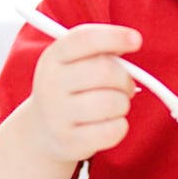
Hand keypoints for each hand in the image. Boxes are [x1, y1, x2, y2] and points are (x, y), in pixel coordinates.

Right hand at [28, 24, 140, 162]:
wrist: (41, 131)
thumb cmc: (72, 88)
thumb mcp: (76, 62)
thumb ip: (102, 50)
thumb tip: (131, 41)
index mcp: (53, 57)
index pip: (84, 39)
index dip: (114, 36)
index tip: (136, 40)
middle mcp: (50, 84)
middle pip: (106, 72)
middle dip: (125, 79)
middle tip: (126, 85)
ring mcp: (56, 115)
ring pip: (113, 103)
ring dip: (123, 103)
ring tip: (115, 104)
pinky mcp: (69, 142)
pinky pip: (114, 131)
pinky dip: (120, 126)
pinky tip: (109, 123)